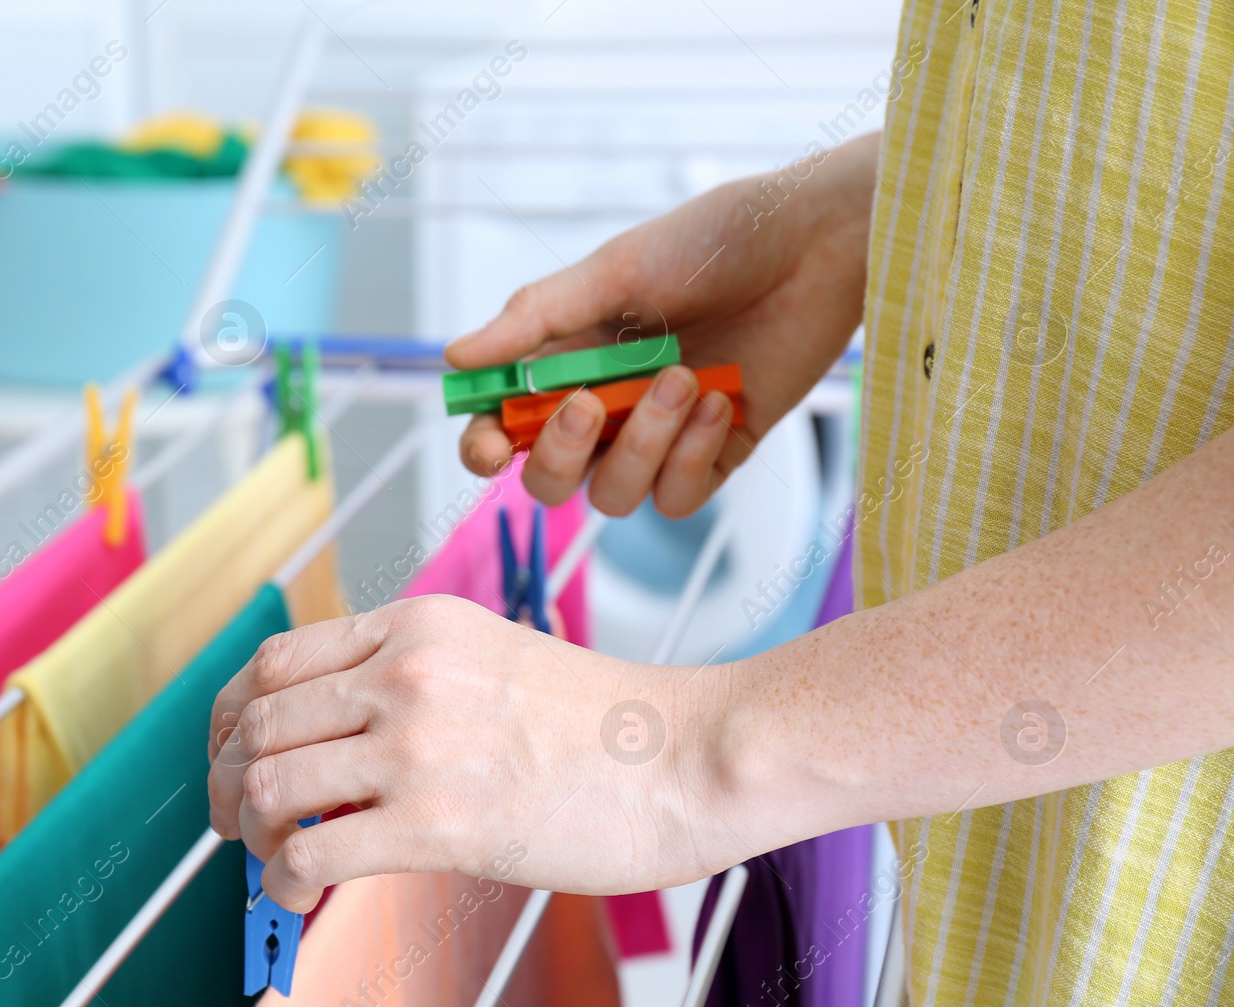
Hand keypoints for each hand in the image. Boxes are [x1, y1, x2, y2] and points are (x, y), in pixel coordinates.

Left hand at [205, 595, 749, 911]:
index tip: (222, 752)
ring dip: (247, 834)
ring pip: (266, 785)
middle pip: (256, 722)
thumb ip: (409, 680)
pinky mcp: (437, 822)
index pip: (274, 660)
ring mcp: (419, 744)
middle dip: (219, 780)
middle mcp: (406, 673)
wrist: (687, 757)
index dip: (225, 714)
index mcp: (416, 624)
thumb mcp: (491, 658)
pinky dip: (281, 881)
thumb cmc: (602, 724)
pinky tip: (297, 893)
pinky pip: (310, 853)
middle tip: (227, 820)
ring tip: (270, 858)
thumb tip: (330, 744)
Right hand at [451, 132, 877, 517]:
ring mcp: (661, 438)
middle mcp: (607, 408)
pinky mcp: (717, 455)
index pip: (504, 427)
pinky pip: (679, 497)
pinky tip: (721, 400)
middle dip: (559, 455)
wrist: (816, 244)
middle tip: (590, 405)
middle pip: (549, 481)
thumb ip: (535, 319)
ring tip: (686, 377)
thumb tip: (458, 357)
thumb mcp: (614, 270)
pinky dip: (693, 457)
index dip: (484, 447)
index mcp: (567, 361)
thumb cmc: (713, 241)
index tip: (489, 442)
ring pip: (615, 496)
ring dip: (643, 444)